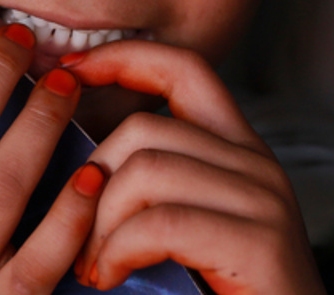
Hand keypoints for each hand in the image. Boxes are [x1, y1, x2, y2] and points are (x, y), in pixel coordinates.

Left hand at [63, 41, 323, 294]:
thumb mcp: (181, 231)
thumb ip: (149, 190)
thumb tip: (76, 156)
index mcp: (239, 153)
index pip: (185, 69)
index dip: (123, 59)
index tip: (69, 70)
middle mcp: (258, 166)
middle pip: (145, 129)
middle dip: (91, 181)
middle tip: (74, 239)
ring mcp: (264, 201)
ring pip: (145, 171)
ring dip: (98, 224)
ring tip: (92, 267)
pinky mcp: (260, 242)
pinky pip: (160, 221)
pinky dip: (117, 251)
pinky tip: (110, 276)